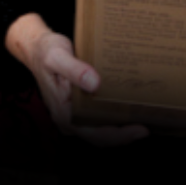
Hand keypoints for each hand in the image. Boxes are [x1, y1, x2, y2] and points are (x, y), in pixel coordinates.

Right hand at [6, 15, 145, 145]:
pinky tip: (128, 111)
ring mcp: (72, 114)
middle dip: (124, 136)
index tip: (141, 129)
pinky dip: (113, 120)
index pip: (93, 132)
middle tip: (149, 128)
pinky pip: (97, 120)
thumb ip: (75, 70)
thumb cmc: (47, 51)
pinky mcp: (77, 107)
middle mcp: (67, 118)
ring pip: (99, 130)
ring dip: (120, 130)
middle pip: (99, 136)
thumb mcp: (58, 56)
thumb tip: (95, 84)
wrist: (36, 47)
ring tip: (143, 121)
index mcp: (62, 112)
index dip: (119, 134)